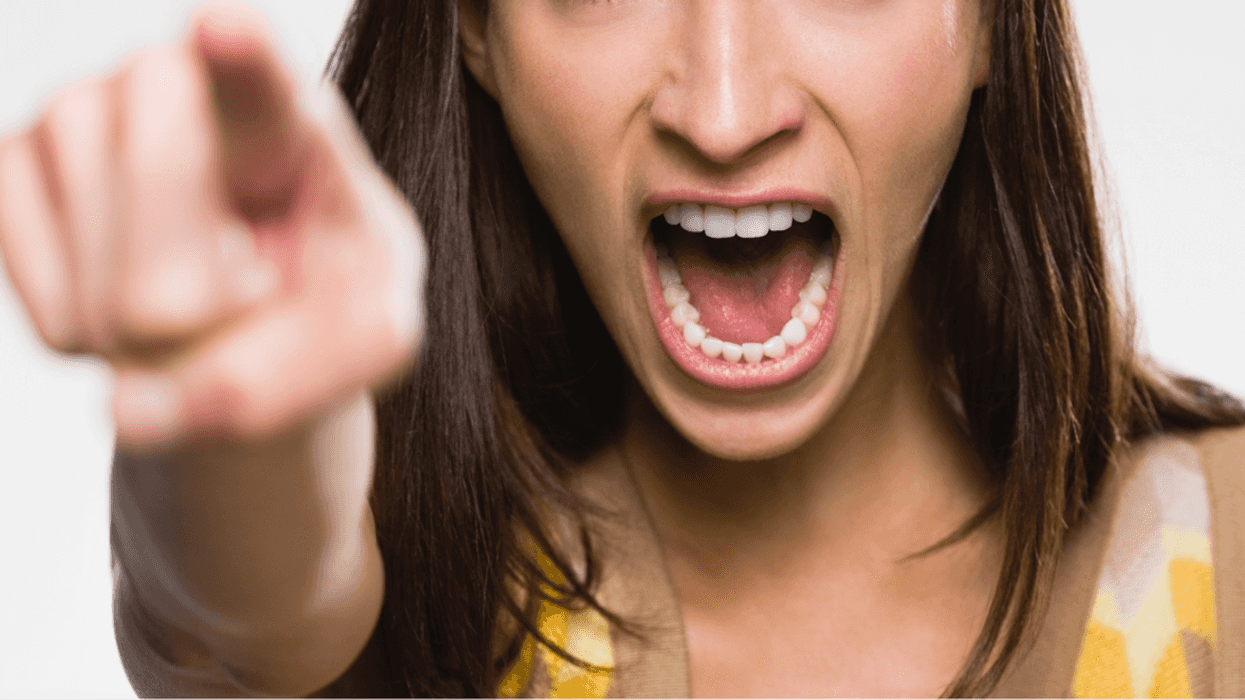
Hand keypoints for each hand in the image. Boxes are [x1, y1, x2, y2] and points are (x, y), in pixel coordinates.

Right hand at [0, 2, 422, 448]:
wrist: (256, 314)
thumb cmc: (332, 298)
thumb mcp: (371, 338)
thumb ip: (299, 376)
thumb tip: (138, 416)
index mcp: (286, 114)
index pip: (259, 74)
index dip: (240, 54)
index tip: (223, 29)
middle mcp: (173, 83)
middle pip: (161, 204)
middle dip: (203, 294)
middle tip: (249, 294)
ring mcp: (80, 116)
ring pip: (103, 282)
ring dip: (155, 337)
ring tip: (195, 299)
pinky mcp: (12, 170)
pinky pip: (46, 311)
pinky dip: (98, 345)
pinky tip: (127, 303)